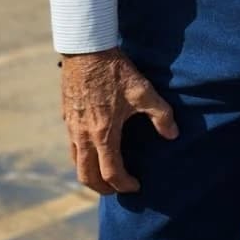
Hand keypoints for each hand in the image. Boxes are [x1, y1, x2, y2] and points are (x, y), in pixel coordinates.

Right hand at [60, 47, 177, 193]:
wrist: (86, 49)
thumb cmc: (116, 70)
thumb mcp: (143, 91)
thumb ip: (160, 115)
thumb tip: (173, 135)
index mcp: (103, 134)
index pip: (111, 173)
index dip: (124, 185)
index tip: (136, 186)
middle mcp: (83, 136)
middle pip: (87, 176)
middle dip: (102, 189)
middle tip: (117, 189)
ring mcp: (71, 127)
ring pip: (76, 162)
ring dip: (89, 174)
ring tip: (104, 174)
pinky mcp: (66, 117)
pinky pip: (71, 146)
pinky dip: (82, 156)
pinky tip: (94, 148)